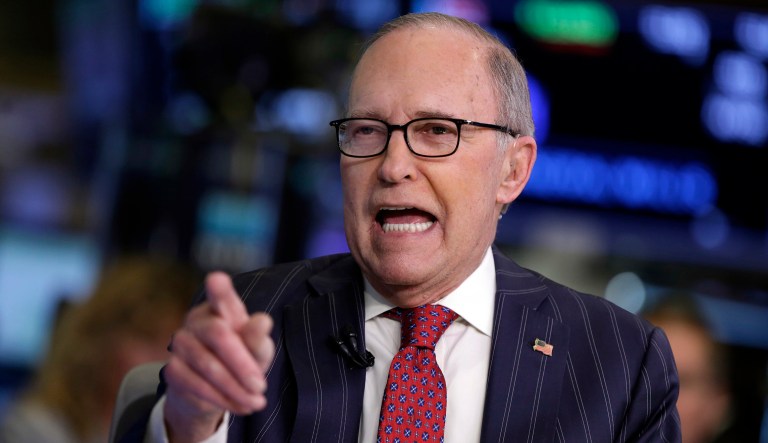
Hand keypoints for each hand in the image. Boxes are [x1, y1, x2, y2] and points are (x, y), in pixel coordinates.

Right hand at [163, 272, 274, 441]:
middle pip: (218, 334)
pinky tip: (240, 406)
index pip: (221, 298)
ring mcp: (180, 343)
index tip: (216, 279)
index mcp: (221, 309)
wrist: (215, 390)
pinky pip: (196, 386)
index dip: (219, 290)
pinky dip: (222, 400)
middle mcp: (197, 321)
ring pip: (208, 365)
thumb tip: (262, 322)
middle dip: (242, 364)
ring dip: (235, 388)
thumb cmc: (241, 359)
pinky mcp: (172, 369)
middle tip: (261, 386)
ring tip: (256, 402)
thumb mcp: (256, 351)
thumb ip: (257, 339)